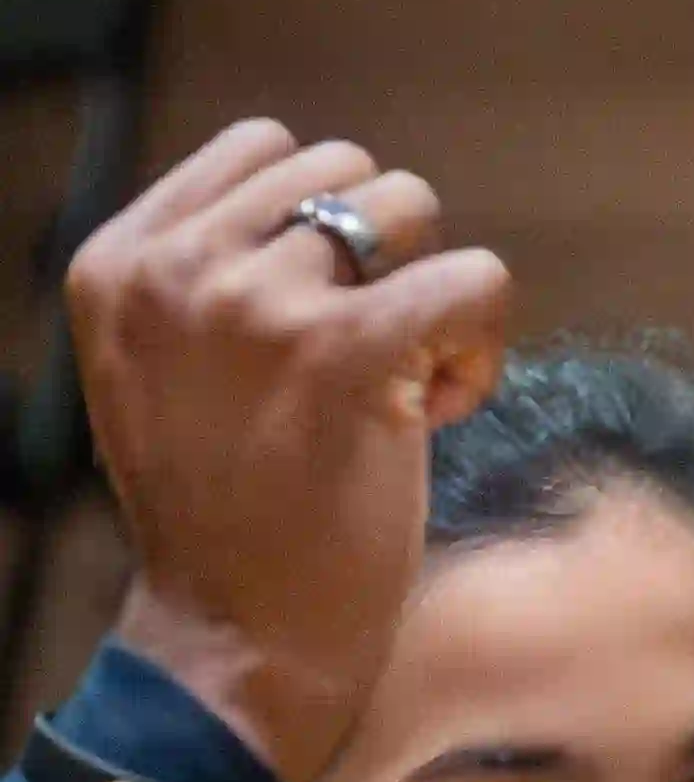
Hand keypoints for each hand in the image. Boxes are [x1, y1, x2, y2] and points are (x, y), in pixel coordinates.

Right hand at [70, 120, 510, 781]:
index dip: (324, 227)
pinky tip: (444, 408)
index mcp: (123, 256)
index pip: (263, 147)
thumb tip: (322, 209)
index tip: (319, 321)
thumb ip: (212, 277)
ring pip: (411, 208)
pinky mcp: (347, 350)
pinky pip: (474, 278)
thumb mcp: (165, 368)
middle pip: (345, 169)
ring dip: (431, 294)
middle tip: (372, 361)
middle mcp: (180, 263)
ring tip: (403, 386)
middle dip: (384, 256)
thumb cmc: (225, 515)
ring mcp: (259, 300)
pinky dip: (483, 341)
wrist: (236, 634)